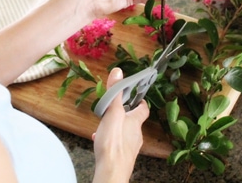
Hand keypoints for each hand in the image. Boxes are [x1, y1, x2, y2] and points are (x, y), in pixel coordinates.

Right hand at [92, 68, 148, 182]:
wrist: (111, 171)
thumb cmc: (113, 142)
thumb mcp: (112, 112)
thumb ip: (115, 93)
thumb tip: (118, 71)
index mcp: (136, 122)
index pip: (143, 109)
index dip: (140, 102)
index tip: (135, 96)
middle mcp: (136, 135)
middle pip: (133, 121)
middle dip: (125, 114)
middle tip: (114, 109)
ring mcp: (130, 147)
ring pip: (125, 133)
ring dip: (117, 127)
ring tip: (105, 125)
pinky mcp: (122, 157)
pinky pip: (117, 145)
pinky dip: (110, 140)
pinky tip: (98, 139)